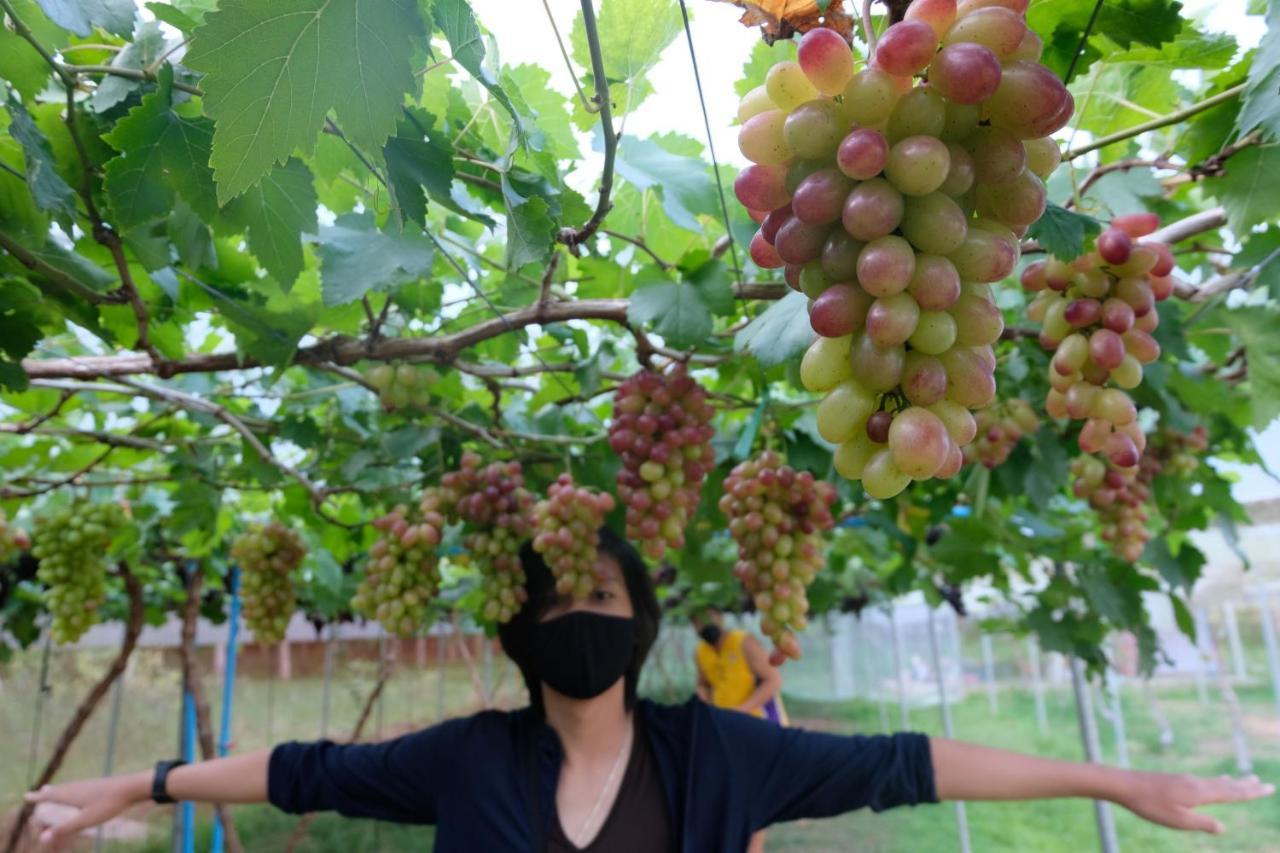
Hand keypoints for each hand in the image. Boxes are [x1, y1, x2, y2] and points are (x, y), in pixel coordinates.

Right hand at [24, 773, 147, 850]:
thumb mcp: (85, 820)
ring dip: (57, 790)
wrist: (132, 787)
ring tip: (50, 789)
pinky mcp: (97, 785)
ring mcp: (87, 784)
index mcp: (70, 794)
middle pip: (57, 790)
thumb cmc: (108, 804)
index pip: (49, 796)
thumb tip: (43, 838)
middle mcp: (76, 786)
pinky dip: (69, 790)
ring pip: (68, 787)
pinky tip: (76, 791)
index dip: (38, 797)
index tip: (27, 796)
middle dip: (47, 794)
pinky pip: (77, 787)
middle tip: (38, 793)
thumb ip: (64, 829)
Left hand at [1116, 771, 1273, 833]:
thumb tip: (1223, 827)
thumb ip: (1202, 824)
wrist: (1125, 785)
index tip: (1268, 788)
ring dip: (1234, 782)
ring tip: (1247, 779)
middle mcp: (1196, 783)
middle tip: (1266, 783)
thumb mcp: (1177, 820)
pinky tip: (1217, 781)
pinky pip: (1205, 780)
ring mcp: (1186, 780)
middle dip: (1247, 785)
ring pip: (1216, 781)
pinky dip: (1218, 781)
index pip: (1232, 793)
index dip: (1251, 792)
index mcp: (1200, 793)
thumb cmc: (1149, 805)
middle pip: (1227, 785)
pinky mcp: (1177, 780)